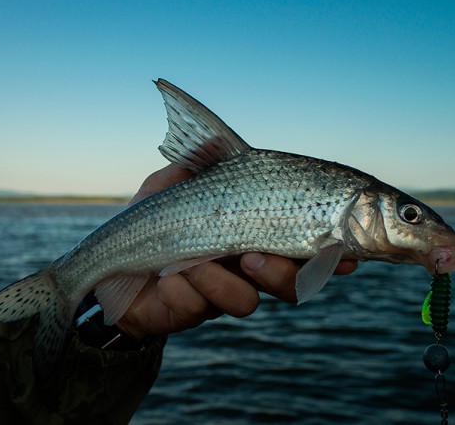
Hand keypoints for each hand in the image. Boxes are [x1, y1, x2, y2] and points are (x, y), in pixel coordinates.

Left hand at [116, 164, 357, 338]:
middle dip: (282, 274)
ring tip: (192, 263)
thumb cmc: (146, 220)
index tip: (348, 254)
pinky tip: (165, 277)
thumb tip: (219, 141)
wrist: (107, 266)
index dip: (331, 253)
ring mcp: (222, 293)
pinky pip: (203, 308)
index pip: (302, 244)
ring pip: (252, 301)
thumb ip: (197, 161)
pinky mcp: (194, 314)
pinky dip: (185, 290)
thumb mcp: (169, 182)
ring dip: (222, 280)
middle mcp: (245, 268)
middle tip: (253, 256)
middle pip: (292, 283)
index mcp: (252, 234)